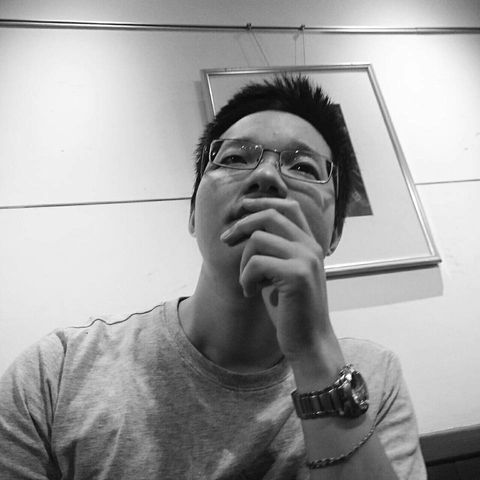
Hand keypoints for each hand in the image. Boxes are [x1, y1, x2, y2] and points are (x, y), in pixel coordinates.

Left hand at [220, 196, 338, 365]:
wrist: (309, 341)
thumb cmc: (290, 309)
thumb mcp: (279, 273)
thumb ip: (271, 250)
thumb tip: (244, 230)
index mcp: (309, 244)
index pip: (289, 207)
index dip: (263, 202)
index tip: (241, 208)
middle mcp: (311, 247)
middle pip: (270, 215)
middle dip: (242, 224)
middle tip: (225, 240)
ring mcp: (306, 259)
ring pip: (258, 239)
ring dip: (243, 262)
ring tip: (247, 282)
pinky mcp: (297, 275)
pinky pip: (256, 263)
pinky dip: (245, 278)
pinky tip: (251, 294)